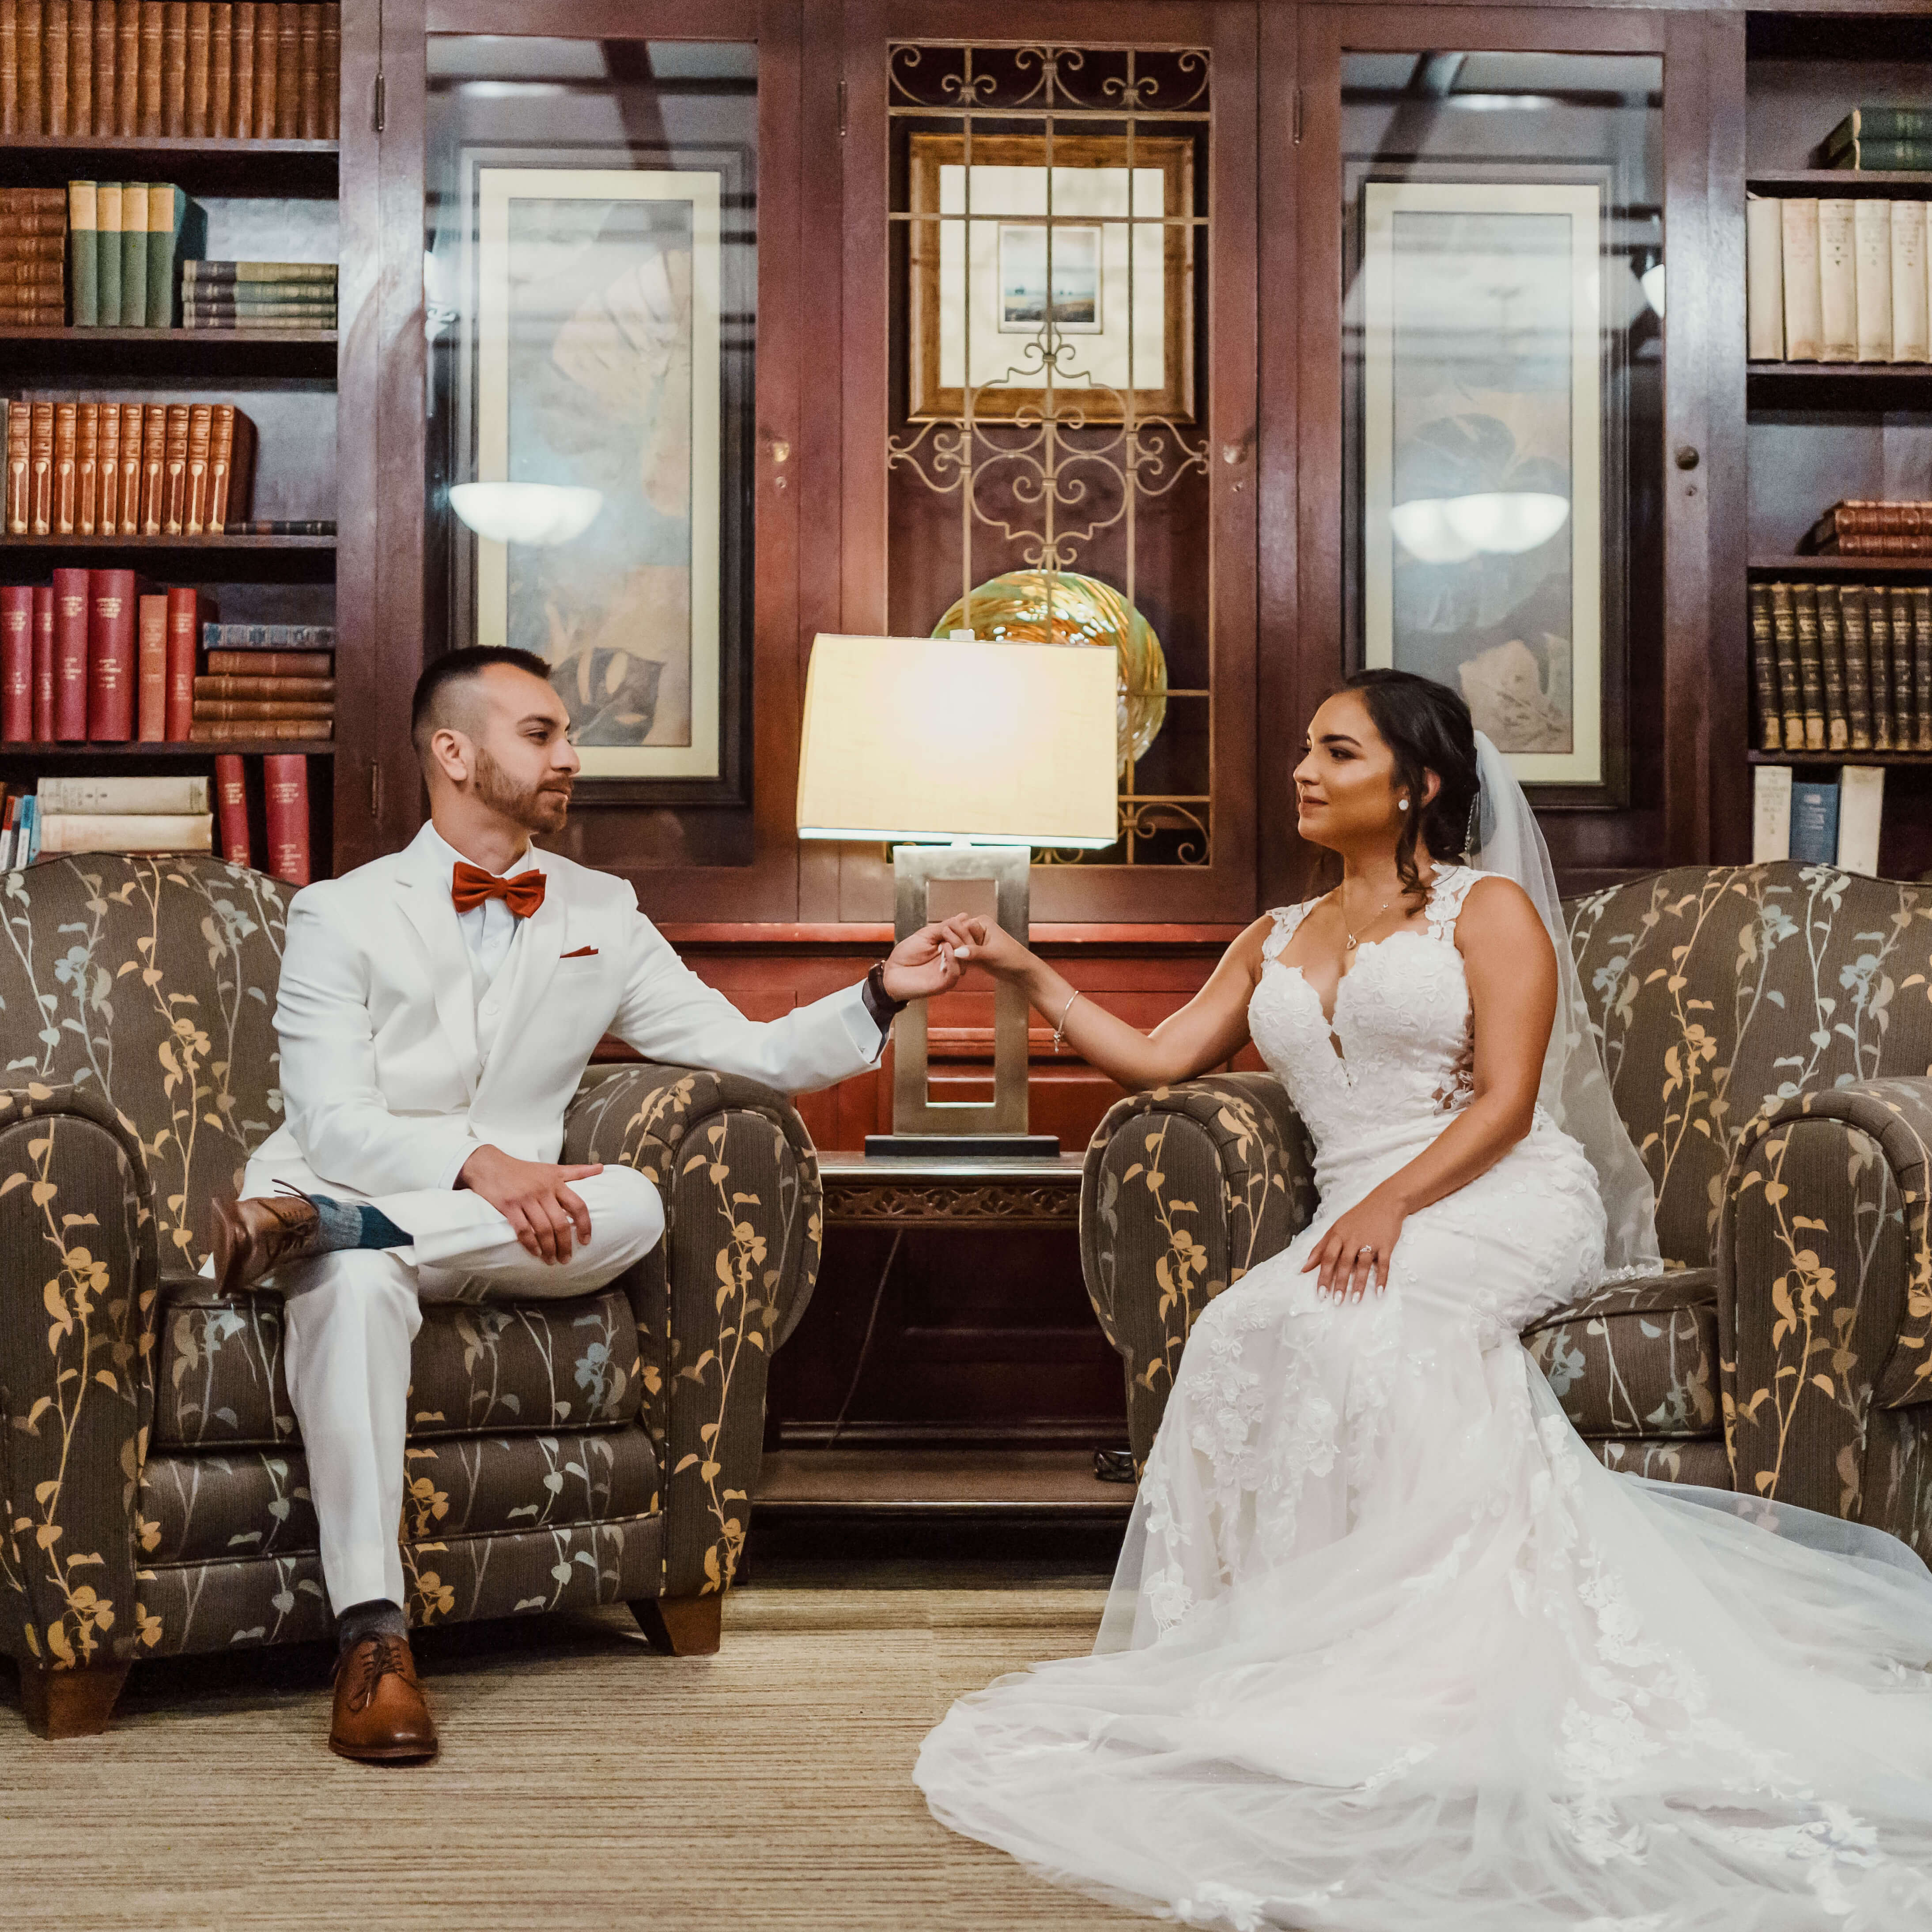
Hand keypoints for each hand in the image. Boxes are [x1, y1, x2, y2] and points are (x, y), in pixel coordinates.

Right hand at [456, 1145, 602, 1263]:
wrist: (490, 1165)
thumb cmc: (523, 1169)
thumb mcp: (551, 1168)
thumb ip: (576, 1171)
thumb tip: (601, 1168)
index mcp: (556, 1182)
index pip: (578, 1205)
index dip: (584, 1225)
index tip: (586, 1241)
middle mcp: (543, 1191)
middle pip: (560, 1223)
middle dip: (565, 1244)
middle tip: (566, 1259)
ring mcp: (525, 1199)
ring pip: (542, 1229)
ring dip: (549, 1248)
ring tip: (551, 1260)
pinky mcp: (508, 1206)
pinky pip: (522, 1230)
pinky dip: (530, 1244)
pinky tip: (535, 1253)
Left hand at [880, 921, 969, 1002]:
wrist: (891, 973)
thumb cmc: (906, 954)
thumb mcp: (925, 935)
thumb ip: (944, 927)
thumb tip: (963, 917)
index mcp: (950, 948)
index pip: (968, 938)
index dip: (968, 929)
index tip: (964, 920)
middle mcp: (953, 961)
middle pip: (969, 949)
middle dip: (964, 935)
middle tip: (954, 927)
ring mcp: (949, 972)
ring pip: (964, 960)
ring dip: (958, 945)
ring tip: (946, 936)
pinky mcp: (943, 984)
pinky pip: (955, 972)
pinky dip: (953, 959)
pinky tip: (945, 948)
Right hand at [944, 914, 1032, 982]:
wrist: (1021, 970)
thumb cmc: (1013, 958)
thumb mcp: (992, 954)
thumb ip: (974, 952)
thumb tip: (958, 951)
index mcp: (982, 922)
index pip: (961, 926)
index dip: (959, 939)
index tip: (960, 951)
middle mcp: (976, 929)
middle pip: (956, 935)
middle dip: (956, 948)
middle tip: (959, 960)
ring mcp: (973, 941)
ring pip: (956, 946)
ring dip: (957, 956)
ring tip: (962, 966)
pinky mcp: (972, 952)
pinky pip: (959, 955)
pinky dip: (959, 962)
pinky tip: (962, 969)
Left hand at [1301, 1188, 1406, 1301]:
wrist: (1385, 1202)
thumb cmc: (1358, 1218)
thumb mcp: (1336, 1229)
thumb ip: (1320, 1248)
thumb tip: (1304, 1268)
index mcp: (1338, 1234)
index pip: (1327, 1258)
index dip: (1323, 1276)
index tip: (1320, 1294)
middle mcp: (1352, 1238)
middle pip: (1343, 1263)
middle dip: (1339, 1283)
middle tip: (1336, 1301)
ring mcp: (1370, 1241)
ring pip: (1363, 1265)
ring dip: (1359, 1284)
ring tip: (1355, 1300)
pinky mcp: (1386, 1244)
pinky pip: (1384, 1264)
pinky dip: (1382, 1278)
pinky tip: (1379, 1292)